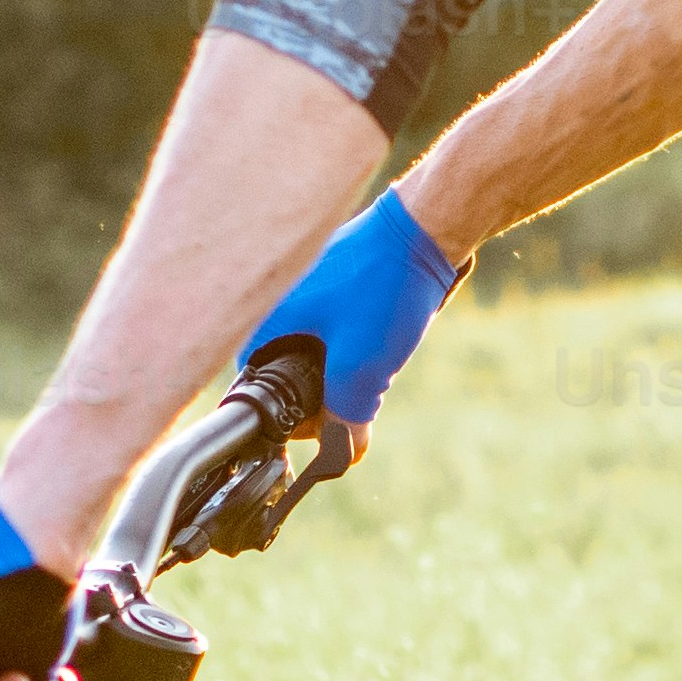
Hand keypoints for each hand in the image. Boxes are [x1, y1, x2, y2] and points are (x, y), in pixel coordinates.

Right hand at [240, 185, 463, 434]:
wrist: (425, 227)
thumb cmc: (384, 287)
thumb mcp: (361, 367)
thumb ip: (345, 416)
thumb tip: (344, 452)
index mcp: (266, 319)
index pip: (256, 385)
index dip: (288, 414)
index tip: (320, 425)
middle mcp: (275, 301)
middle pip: (287, 370)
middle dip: (322, 391)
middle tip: (356, 392)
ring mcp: (304, 286)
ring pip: (315, 349)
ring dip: (342, 365)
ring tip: (375, 350)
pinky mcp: (332, 278)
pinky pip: (333, 324)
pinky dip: (354, 338)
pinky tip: (382, 330)